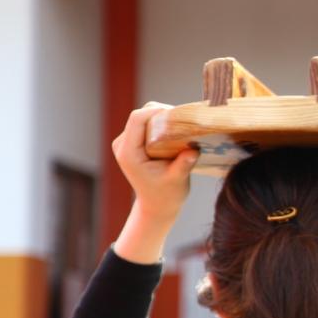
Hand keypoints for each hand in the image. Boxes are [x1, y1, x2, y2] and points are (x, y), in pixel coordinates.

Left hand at [111, 102, 198, 263]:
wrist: (157, 205)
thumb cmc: (168, 195)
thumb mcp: (177, 180)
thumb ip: (183, 165)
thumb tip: (194, 150)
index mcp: (129, 153)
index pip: (138, 119)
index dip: (157, 111)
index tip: (180, 117)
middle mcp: (123, 144)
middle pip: (141, 114)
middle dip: (163, 114)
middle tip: (184, 123)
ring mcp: (126, 142)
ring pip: (145, 116)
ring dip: (163, 118)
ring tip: (181, 128)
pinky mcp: (133, 141)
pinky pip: (146, 123)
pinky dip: (162, 123)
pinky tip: (175, 133)